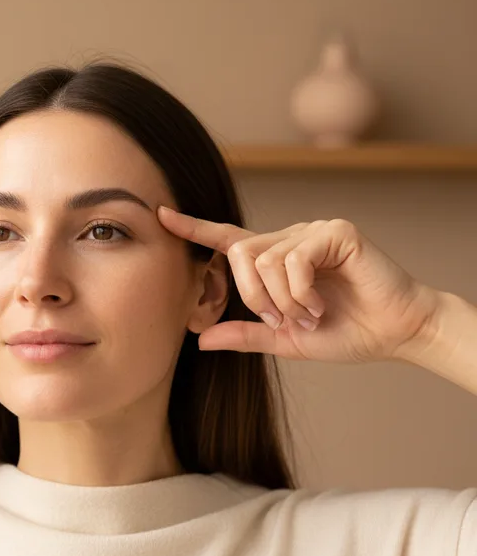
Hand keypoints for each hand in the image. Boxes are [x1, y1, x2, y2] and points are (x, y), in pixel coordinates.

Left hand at [157, 207, 440, 363]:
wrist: (394, 333)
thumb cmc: (343, 332)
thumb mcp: (284, 339)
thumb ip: (245, 334)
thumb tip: (199, 339)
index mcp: (274, 261)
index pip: (226, 239)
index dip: (193, 228)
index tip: (160, 215)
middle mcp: (288, 239)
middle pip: (238, 253)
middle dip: (252, 296)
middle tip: (281, 320)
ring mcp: (312, 232)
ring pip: (263, 259)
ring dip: (281, 300)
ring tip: (309, 315)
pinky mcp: (335, 232)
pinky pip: (294, 259)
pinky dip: (301, 291)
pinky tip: (320, 305)